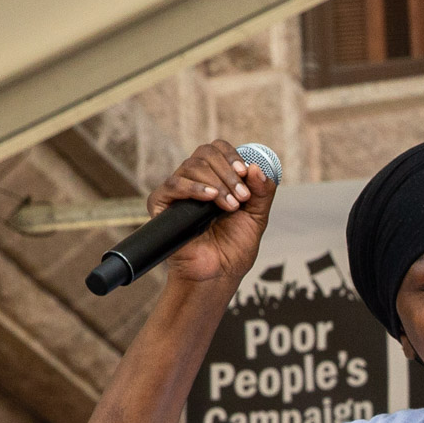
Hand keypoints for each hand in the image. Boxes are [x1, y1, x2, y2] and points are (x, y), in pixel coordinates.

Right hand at [145, 140, 277, 283]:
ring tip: (230, 206)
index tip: (245, 172)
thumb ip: (262, 192)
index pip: (218, 149)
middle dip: (228, 173)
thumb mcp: (257, 217)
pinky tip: (210, 198)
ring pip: (192, 166)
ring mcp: (178, 192)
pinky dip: (194, 187)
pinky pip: (173, 184)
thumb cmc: (235, 247)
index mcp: (216, 179)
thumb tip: (256, 167)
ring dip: (217, 184)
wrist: (218, 273)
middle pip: (205, 153)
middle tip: (242, 197)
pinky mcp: (161, 204)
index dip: (232, 156)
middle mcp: (195, 180)